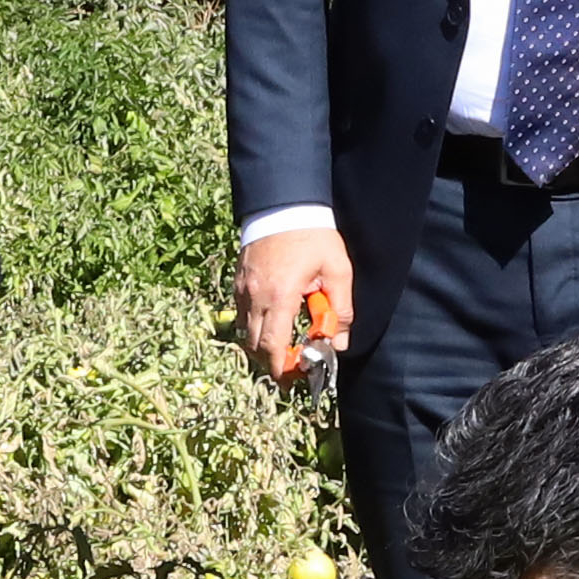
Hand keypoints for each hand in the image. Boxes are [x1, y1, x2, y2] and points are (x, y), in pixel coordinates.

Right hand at [238, 221, 353, 382]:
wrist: (284, 203)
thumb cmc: (313, 235)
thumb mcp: (337, 270)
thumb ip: (341, 309)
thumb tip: (340, 343)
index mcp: (280, 297)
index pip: (273, 346)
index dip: (281, 367)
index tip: (294, 376)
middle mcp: (255, 296)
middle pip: (254, 345)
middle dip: (272, 360)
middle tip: (292, 363)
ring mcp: (242, 289)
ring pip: (244, 330)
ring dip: (262, 342)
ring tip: (284, 340)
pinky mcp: (237, 280)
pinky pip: (240, 313)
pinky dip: (254, 324)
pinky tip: (273, 318)